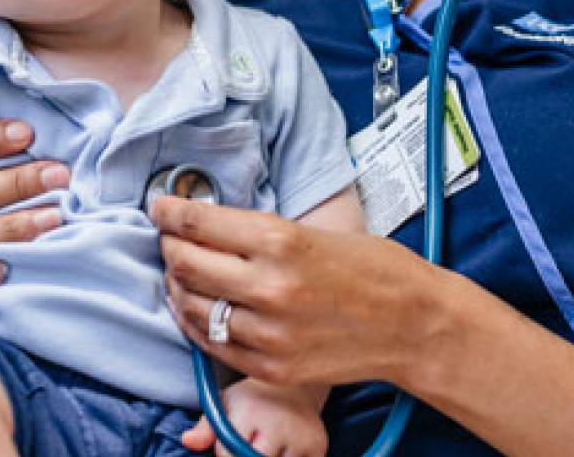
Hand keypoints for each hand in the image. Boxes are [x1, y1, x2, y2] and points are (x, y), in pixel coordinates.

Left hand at [152, 196, 446, 390]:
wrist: (414, 325)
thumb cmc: (374, 269)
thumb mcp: (316, 232)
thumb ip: (261, 232)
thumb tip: (208, 223)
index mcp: (282, 241)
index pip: (198, 222)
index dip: (168, 211)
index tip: (159, 206)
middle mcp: (269, 287)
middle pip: (185, 263)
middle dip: (168, 246)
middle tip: (168, 237)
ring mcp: (268, 333)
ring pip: (192, 307)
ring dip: (178, 287)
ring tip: (181, 273)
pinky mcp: (271, 367)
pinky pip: (213, 344)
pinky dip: (198, 324)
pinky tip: (199, 308)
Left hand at [180, 379, 327, 456]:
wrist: (296, 386)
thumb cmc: (253, 400)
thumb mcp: (225, 403)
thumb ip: (205, 426)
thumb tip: (187, 441)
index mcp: (250, 411)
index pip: (228, 454)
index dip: (225, 456)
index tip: (229, 449)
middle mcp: (278, 422)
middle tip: (250, 445)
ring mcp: (301, 436)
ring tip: (266, 446)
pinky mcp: (318, 447)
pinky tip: (283, 451)